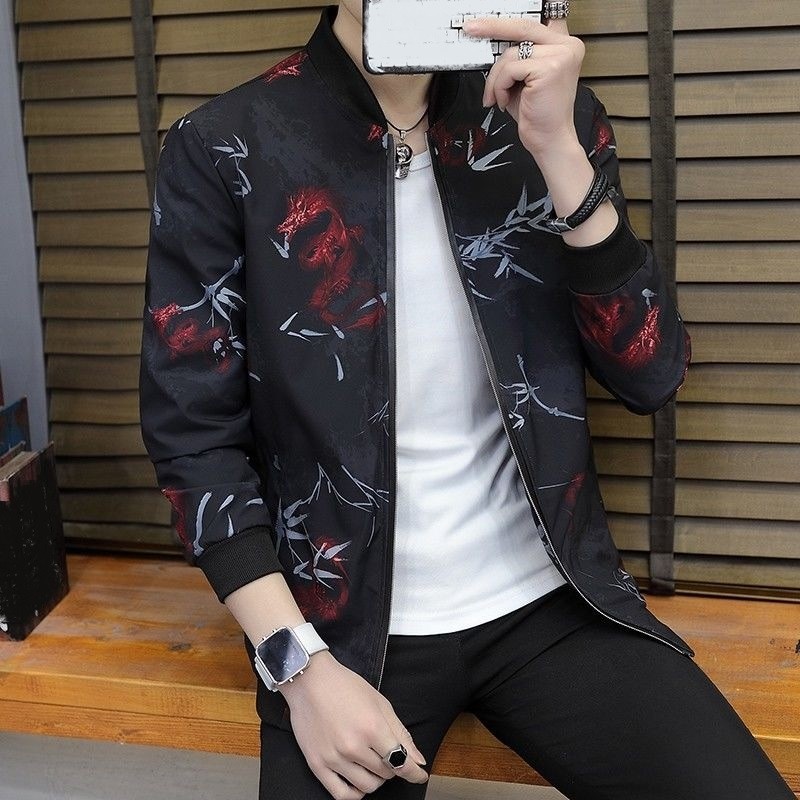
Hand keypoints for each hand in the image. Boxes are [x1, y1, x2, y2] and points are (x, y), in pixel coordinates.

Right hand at [279, 651, 428, 799]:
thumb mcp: (380, 703)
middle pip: (385, 774)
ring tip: (372, 763)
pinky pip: (341, 795)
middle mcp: (353, 746)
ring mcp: (334, 758)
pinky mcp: (317, 765)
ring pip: (367, 787)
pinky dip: (355, 793)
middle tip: (386, 753)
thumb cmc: (345, 686)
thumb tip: (417, 760)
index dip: (414, 773)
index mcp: (372, 727)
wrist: (310, 681)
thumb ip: (400, 733)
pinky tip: (357, 781)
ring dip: (376, 778)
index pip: (402, 763)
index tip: (419, 775)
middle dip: (391, 765)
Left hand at [462, 16, 584, 159]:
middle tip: (472, 28)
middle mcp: (567, 46)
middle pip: (523, 26)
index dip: (523, 13)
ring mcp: (560, 55)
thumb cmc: (537, 114)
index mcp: (564, 46)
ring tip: (498, 96)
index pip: (542, 18)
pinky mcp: (549, 68)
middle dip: (493, 26)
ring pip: (511, 54)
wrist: (549, 140)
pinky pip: (510, 68)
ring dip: (496, 78)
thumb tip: (492, 39)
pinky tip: (505, 100)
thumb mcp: (525, 79)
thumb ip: (518, 57)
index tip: (500, 13)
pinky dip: (500, 86)